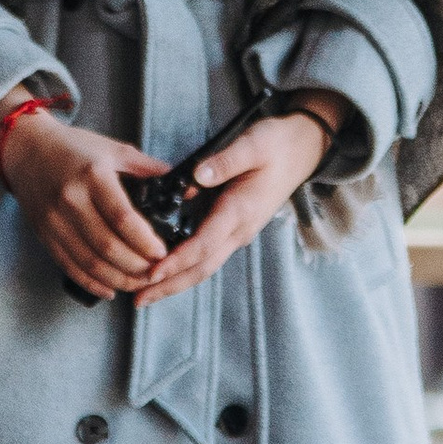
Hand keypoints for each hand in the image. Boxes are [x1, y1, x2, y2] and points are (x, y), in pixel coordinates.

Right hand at [0, 106, 172, 297]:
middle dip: (137, 267)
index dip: (145, 241)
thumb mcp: (112, 149)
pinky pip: (69, 266)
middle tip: (157, 273)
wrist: (25, 149)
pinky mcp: (45, 234)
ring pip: (90, 262)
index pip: (123, 218)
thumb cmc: (73, 148)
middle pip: (108, 246)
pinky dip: (92, 283)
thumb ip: (147, 168)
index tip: (162, 252)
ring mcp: (55, 220)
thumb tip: (184, 184)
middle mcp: (71, 199)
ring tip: (140, 284)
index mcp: (93, 175)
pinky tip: (111, 289)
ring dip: (119, 279)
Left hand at [134, 101, 339, 304]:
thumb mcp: (253, 144)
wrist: (303, 150)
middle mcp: (240, 228)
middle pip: (202, 267)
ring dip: (176, 282)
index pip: (204, 243)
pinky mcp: (234, 229)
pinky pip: (208, 255)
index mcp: (241, 210)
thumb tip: (199, 175)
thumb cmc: (277, 145)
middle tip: (139, 299)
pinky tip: (165, 272)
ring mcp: (238, 232)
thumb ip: (225, 161)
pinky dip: (185, 268)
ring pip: (205, 265)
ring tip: (145, 293)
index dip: (177, 260)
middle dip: (170, 285)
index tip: (153, 273)